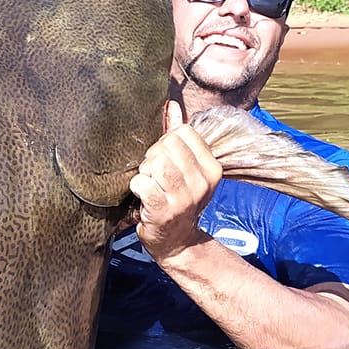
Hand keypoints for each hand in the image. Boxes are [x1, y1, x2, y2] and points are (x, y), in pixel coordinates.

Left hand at [127, 100, 222, 264]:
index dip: (167, 142)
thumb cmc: (179, 200)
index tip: (166, 159)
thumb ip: (179, 136)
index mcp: (211, 168)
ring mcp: (183, 197)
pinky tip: (143, 196)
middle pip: (166, 146)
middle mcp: (201, 182)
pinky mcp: (163, 210)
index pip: (183, 133)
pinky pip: (141, 182)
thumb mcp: (187, 169)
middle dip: (153, 157)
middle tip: (155, 175)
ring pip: (154, 163)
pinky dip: (137, 186)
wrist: (177, 242)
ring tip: (150, 184)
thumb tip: (172, 105)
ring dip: (145, 172)